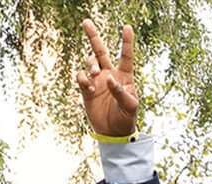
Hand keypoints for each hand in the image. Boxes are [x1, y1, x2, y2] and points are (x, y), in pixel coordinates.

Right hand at [78, 21, 140, 140]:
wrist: (113, 133)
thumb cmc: (126, 119)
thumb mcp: (130, 107)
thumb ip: (121, 92)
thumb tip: (109, 78)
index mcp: (124, 76)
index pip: (125, 56)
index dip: (126, 41)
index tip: (127, 27)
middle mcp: (109, 74)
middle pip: (100, 51)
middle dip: (93, 36)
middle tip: (86, 21)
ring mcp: (97, 81)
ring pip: (90, 62)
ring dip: (91, 64)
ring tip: (96, 74)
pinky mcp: (86, 89)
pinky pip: (81, 77)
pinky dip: (83, 79)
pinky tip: (89, 88)